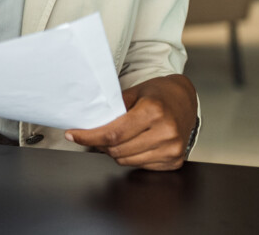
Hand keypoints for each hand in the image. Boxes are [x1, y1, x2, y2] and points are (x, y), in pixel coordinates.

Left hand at [64, 74, 196, 170]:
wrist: (185, 99)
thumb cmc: (158, 94)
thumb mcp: (134, 92)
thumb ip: (114, 109)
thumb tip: (89, 124)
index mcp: (154, 111)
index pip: (113, 133)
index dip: (89, 137)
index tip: (73, 135)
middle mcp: (166, 132)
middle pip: (118, 150)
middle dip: (99, 144)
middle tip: (93, 135)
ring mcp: (172, 149)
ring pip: (127, 161)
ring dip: (114, 152)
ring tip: (115, 138)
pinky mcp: (175, 161)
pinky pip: (141, 166)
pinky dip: (131, 157)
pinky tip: (132, 144)